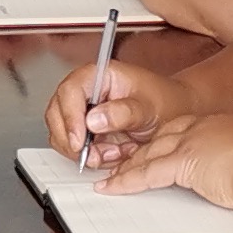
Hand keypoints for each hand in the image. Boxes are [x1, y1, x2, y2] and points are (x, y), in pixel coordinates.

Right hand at [44, 56, 177, 166]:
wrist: (175, 115)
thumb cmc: (165, 102)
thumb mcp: (150, 106)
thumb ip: (124, 112)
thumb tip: (93, 120)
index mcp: (99, 75)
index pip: (70, 91)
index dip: (69, 117)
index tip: (80, 140)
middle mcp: (85, 91)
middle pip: (57, 113)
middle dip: (73, 140)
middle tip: (94, 156)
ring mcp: (82, 111)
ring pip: (61, 133)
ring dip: (84, 151)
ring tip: (115, 152)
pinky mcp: (85, 130)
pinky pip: (73, 147)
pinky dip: (91, 157)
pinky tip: (113, 154)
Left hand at [98, 108, 232, 207]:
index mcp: (216, 125)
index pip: (178, 132)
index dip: (159, 144)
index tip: (147, 152)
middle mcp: (200, 128)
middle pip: (158, 140)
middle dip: (136, 154)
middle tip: (117, 164)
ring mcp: (190, 143)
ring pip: (148, 155)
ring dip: (125, 169)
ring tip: (108, 179)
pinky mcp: (184, 162)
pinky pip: (147, 173)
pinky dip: (127, 182)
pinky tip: (112, 188)